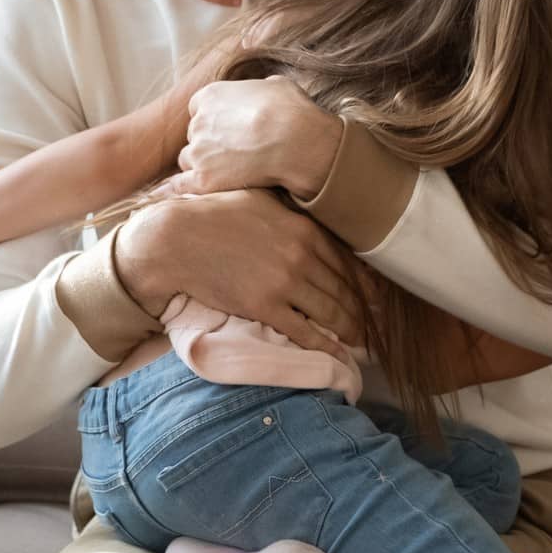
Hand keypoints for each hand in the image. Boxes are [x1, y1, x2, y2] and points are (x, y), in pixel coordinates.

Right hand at [116, 189, 362, 350]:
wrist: (177, 239)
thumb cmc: (213, 215)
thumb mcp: (260, 200)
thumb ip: (290, 211)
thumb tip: (306, 216)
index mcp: (304, 229)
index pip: (347, 263)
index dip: (364, 285)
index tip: (374, 298)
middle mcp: (301, 256)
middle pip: (344, 290)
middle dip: (362, 312)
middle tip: (372, 326)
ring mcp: (284, 283)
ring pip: (330, 312)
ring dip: (349, 330)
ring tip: (358, 341)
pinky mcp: (264, 307)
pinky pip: (304, 330)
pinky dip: (324, 344)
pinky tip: (336, 352)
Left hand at [161, 76, 342, 200]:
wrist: (296, 142)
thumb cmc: (292, 112)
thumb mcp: (277, 85)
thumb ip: (260, 88)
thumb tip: (265, 89)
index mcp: (211, 95)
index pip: (198, 108)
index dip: (212, 119)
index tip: (226, 128)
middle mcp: (198, 122)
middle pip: (193, 135)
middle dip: (208, 143)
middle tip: (231, 153)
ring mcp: (199, 151)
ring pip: (188, 159)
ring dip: (201, 165)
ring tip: (225, 173)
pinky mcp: (203, 179)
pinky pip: (180, 186)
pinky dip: (178, 189)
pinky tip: (178, 193)